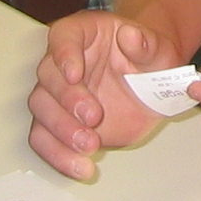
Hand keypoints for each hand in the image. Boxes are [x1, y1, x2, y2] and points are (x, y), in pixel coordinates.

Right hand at [27, 9, 180, 180]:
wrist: (152, 87)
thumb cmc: (150, 60)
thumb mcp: (158, 49)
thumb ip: (146, 43)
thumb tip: (131, 36)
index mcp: (84, 34)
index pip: (63, 36)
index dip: (64, 54)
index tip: (75, 74)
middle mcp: (64, 62)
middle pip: (47, 76)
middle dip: (67, 99)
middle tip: (93, 116)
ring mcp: (59, 94)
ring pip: (41, 109)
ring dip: (61, 130)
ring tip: (90, 145)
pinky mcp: (60, 123)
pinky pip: (45, 139)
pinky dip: (58, 155)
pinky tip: (79, 166)